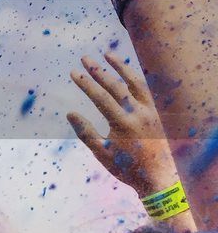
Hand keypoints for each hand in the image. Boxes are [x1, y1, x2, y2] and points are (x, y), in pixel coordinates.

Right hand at [68, 51, 178, 197]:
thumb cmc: (128, 167)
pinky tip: (129, 71)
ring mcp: (152, 110)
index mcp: (123, 123)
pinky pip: (149, 89)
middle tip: (85, 58)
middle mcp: (139, 113)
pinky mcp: (160, 112)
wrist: (160, 178)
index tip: (74, 72)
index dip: (86, 83)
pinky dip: (138, 77)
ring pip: (136, 82)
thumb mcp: (102, 153)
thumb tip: (70, 113)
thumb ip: (86, 132)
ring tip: (108, 54)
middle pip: (116, 85)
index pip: (100, 97)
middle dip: (98, 70)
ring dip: (121, 67)